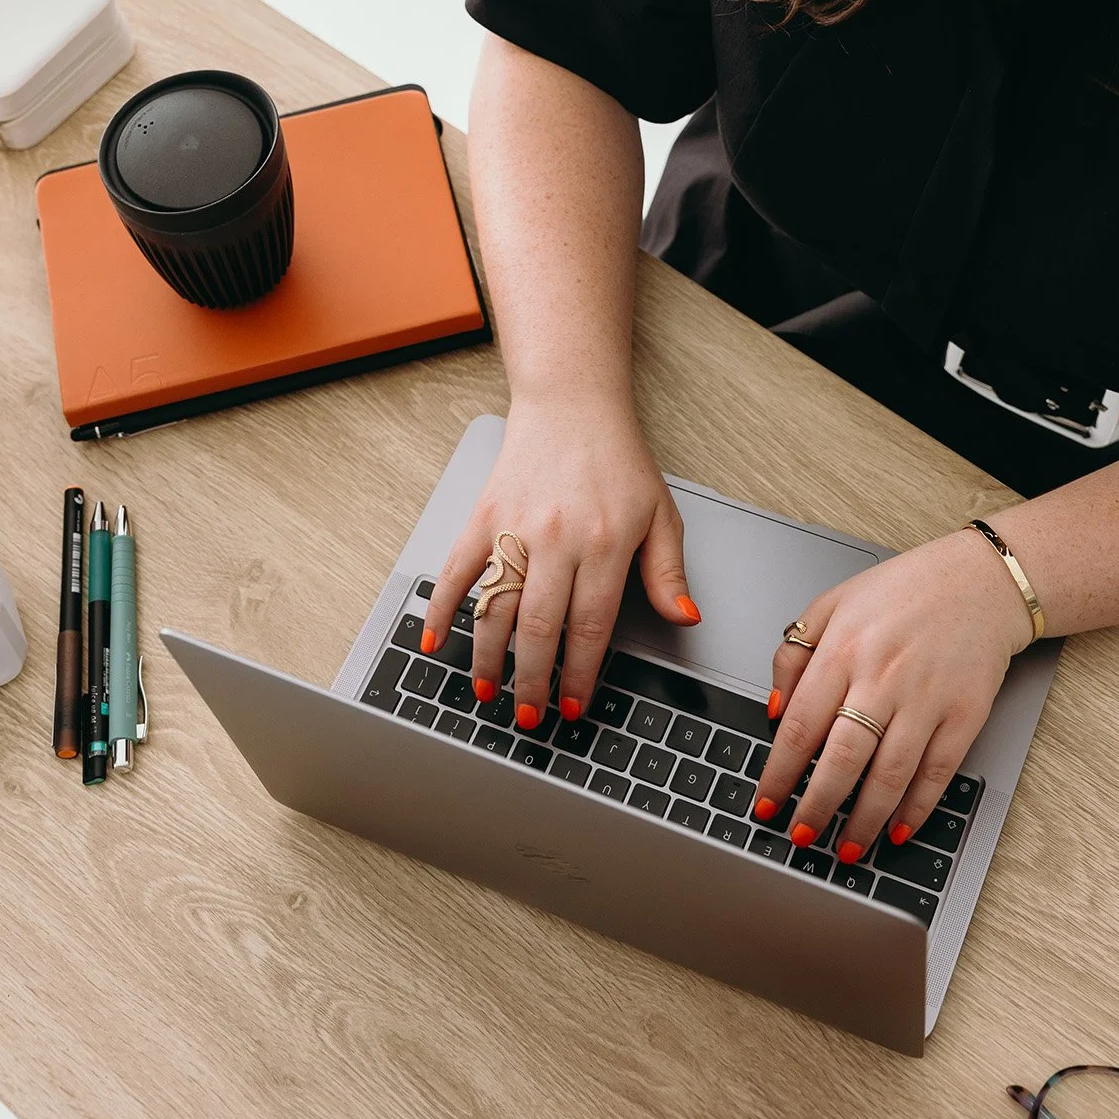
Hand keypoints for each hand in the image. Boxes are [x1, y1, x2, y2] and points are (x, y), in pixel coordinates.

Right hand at [421, 394, 699, 727]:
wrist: (572, 403)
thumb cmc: (618, 459)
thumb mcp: (660, 513)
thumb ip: (668, 572)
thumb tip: (684, 618)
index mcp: (604, 543)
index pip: (590, 627)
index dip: (580, 674)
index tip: (573, 706)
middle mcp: (556, 538)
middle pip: (539, 628)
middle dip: (533, 681)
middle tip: (529, 716)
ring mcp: (514, 527)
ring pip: (495, 607)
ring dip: (488, 658)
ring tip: (488, 691)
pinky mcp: (484, 514)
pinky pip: (457, 569)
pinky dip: (441, 607)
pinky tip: (435, 641)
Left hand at [752, 528, 1032, 862]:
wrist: (980, 580)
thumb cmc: (903, 591)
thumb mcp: (833, 602)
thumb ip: (794, 653)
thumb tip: (773, 710)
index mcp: (844, 648)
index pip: (801, 725)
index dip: (780, 773)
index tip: (766, 802)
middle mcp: (883, 677)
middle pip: (842, 759)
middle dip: (817, 807)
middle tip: (801, 836)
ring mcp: (927, 699)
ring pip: (889, 776)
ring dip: (864, 821)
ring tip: (846, 849)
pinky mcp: (965, 715)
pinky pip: (936, 774)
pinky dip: (916, 808)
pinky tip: (898, 829)